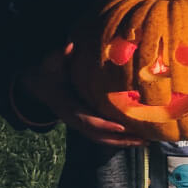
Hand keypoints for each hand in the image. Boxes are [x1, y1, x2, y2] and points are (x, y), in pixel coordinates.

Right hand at [20, 43, 144, 146]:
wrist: (40, 83)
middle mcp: (75, 119)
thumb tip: (69, 45)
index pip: (87, 119)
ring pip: (103, 138)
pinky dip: (120, 137)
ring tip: (147, 142)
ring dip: (123, 142)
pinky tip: (139, 136)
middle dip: (120, 139)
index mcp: (68, 107)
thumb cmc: (49, 71)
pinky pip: (105, 133)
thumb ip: (60, 55)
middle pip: (98, 135)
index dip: (103, 125)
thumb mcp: (51, 63)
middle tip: (143, 140)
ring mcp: (82, 122)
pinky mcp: (89, 120)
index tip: (121, 127)